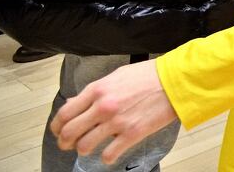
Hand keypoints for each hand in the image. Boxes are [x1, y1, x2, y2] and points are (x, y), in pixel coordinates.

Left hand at [51, 59, 176, 165]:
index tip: (59, 131)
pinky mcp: (132, 134)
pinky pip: (109, 154)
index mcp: (98, 90)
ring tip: (89, 147)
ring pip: (85, 146)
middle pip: (69, 132)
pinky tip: (110, 153)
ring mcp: (117, 122)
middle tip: (69, 144)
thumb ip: (95, 90)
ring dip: (83, 150)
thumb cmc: (149, 76)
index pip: (64, 113)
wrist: (176, 80)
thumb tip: (75, 103)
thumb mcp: (117, 75)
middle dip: (65, 142)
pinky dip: (106, 157)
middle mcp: (103, 107)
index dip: (57, 126)